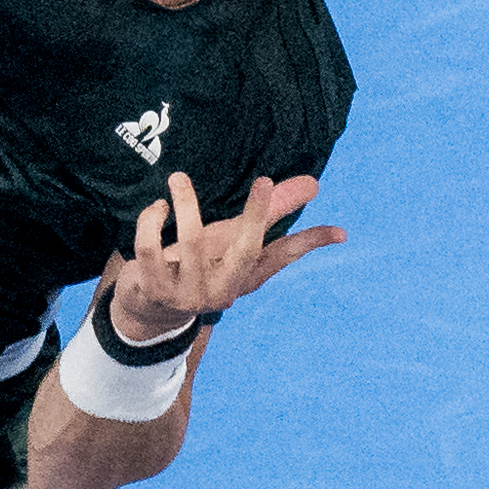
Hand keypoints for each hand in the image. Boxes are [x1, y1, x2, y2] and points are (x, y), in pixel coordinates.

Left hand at [97, 168, 341, 348]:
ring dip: (186, 203)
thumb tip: (312, 184)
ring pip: (193, 241)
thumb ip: (268, 212)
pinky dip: (153, 220)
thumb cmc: (197, 265)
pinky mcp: (155, 290)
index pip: (283, 257)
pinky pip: (151, 247)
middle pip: (246, 251)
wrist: (149, 310)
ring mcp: (189, 293)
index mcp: (245, 277)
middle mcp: (223, 289)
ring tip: (179, 179)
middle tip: (265, 181)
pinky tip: (158, 208)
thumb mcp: (231, 238)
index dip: (310, 242)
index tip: (339, 232)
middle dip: (257, 215)